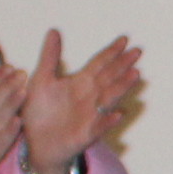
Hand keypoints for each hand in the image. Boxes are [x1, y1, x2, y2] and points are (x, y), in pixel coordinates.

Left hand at [20, 28, 141, 173]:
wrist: (35, 143)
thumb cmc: (39, 112)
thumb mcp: (41, 80)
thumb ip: (49, 56)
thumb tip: (54, 30)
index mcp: (80, 83)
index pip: (99, 64)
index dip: (111, 52)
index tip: (124, 39)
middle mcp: (90, 97)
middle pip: (109, 77)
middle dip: (123, 65)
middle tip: (137, 52)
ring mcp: (91, 115)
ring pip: (109, 98)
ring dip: (122, 88)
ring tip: (135, 75)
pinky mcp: (86, 134)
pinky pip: (99, 127)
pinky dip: (109, 120)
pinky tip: (119, 114)